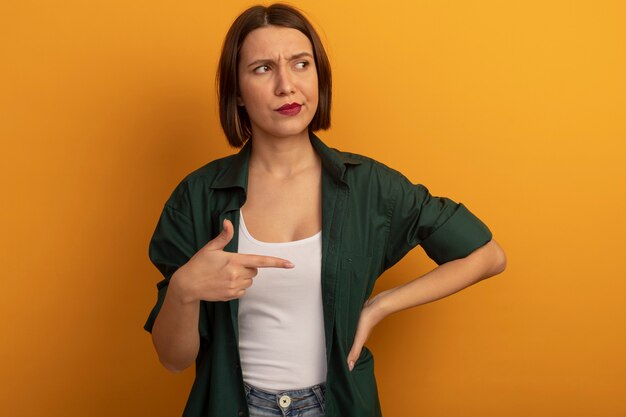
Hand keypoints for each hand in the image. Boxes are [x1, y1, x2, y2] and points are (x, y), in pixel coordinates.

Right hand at [170, 219, 293, 302]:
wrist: (187, 285)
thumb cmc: (198, 264)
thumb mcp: (210, 248)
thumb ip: (223, 236)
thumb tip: (227, 222)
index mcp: (234, 260)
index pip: (260, 261)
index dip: (277, 262)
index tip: (290, 264)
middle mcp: (236, 274)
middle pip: (255, 271)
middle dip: (248, 267)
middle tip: (230, 265)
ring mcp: (234, 287)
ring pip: (250, 281)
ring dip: (243, 278)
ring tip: (225, 275)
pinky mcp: (231, 296)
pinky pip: (243, 291)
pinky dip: (238, 287)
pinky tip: (224, 283)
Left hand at [346, 292, 388, 370]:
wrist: (378, 305)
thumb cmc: (368, 319)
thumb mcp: (359, 338)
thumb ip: (354, 351)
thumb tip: (350, 367)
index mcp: (360, 340)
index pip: (353, 352)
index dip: (347, 358)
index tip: (341, 365)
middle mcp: (361, 334)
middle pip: (352, 343)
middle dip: (346, 349)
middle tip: (338, 356)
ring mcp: (361, 326)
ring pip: (353, 334)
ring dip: (347, 338)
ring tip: (340, 342)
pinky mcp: (360, 317)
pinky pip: (353, 325)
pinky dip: (350, 329)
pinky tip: (346, 326)